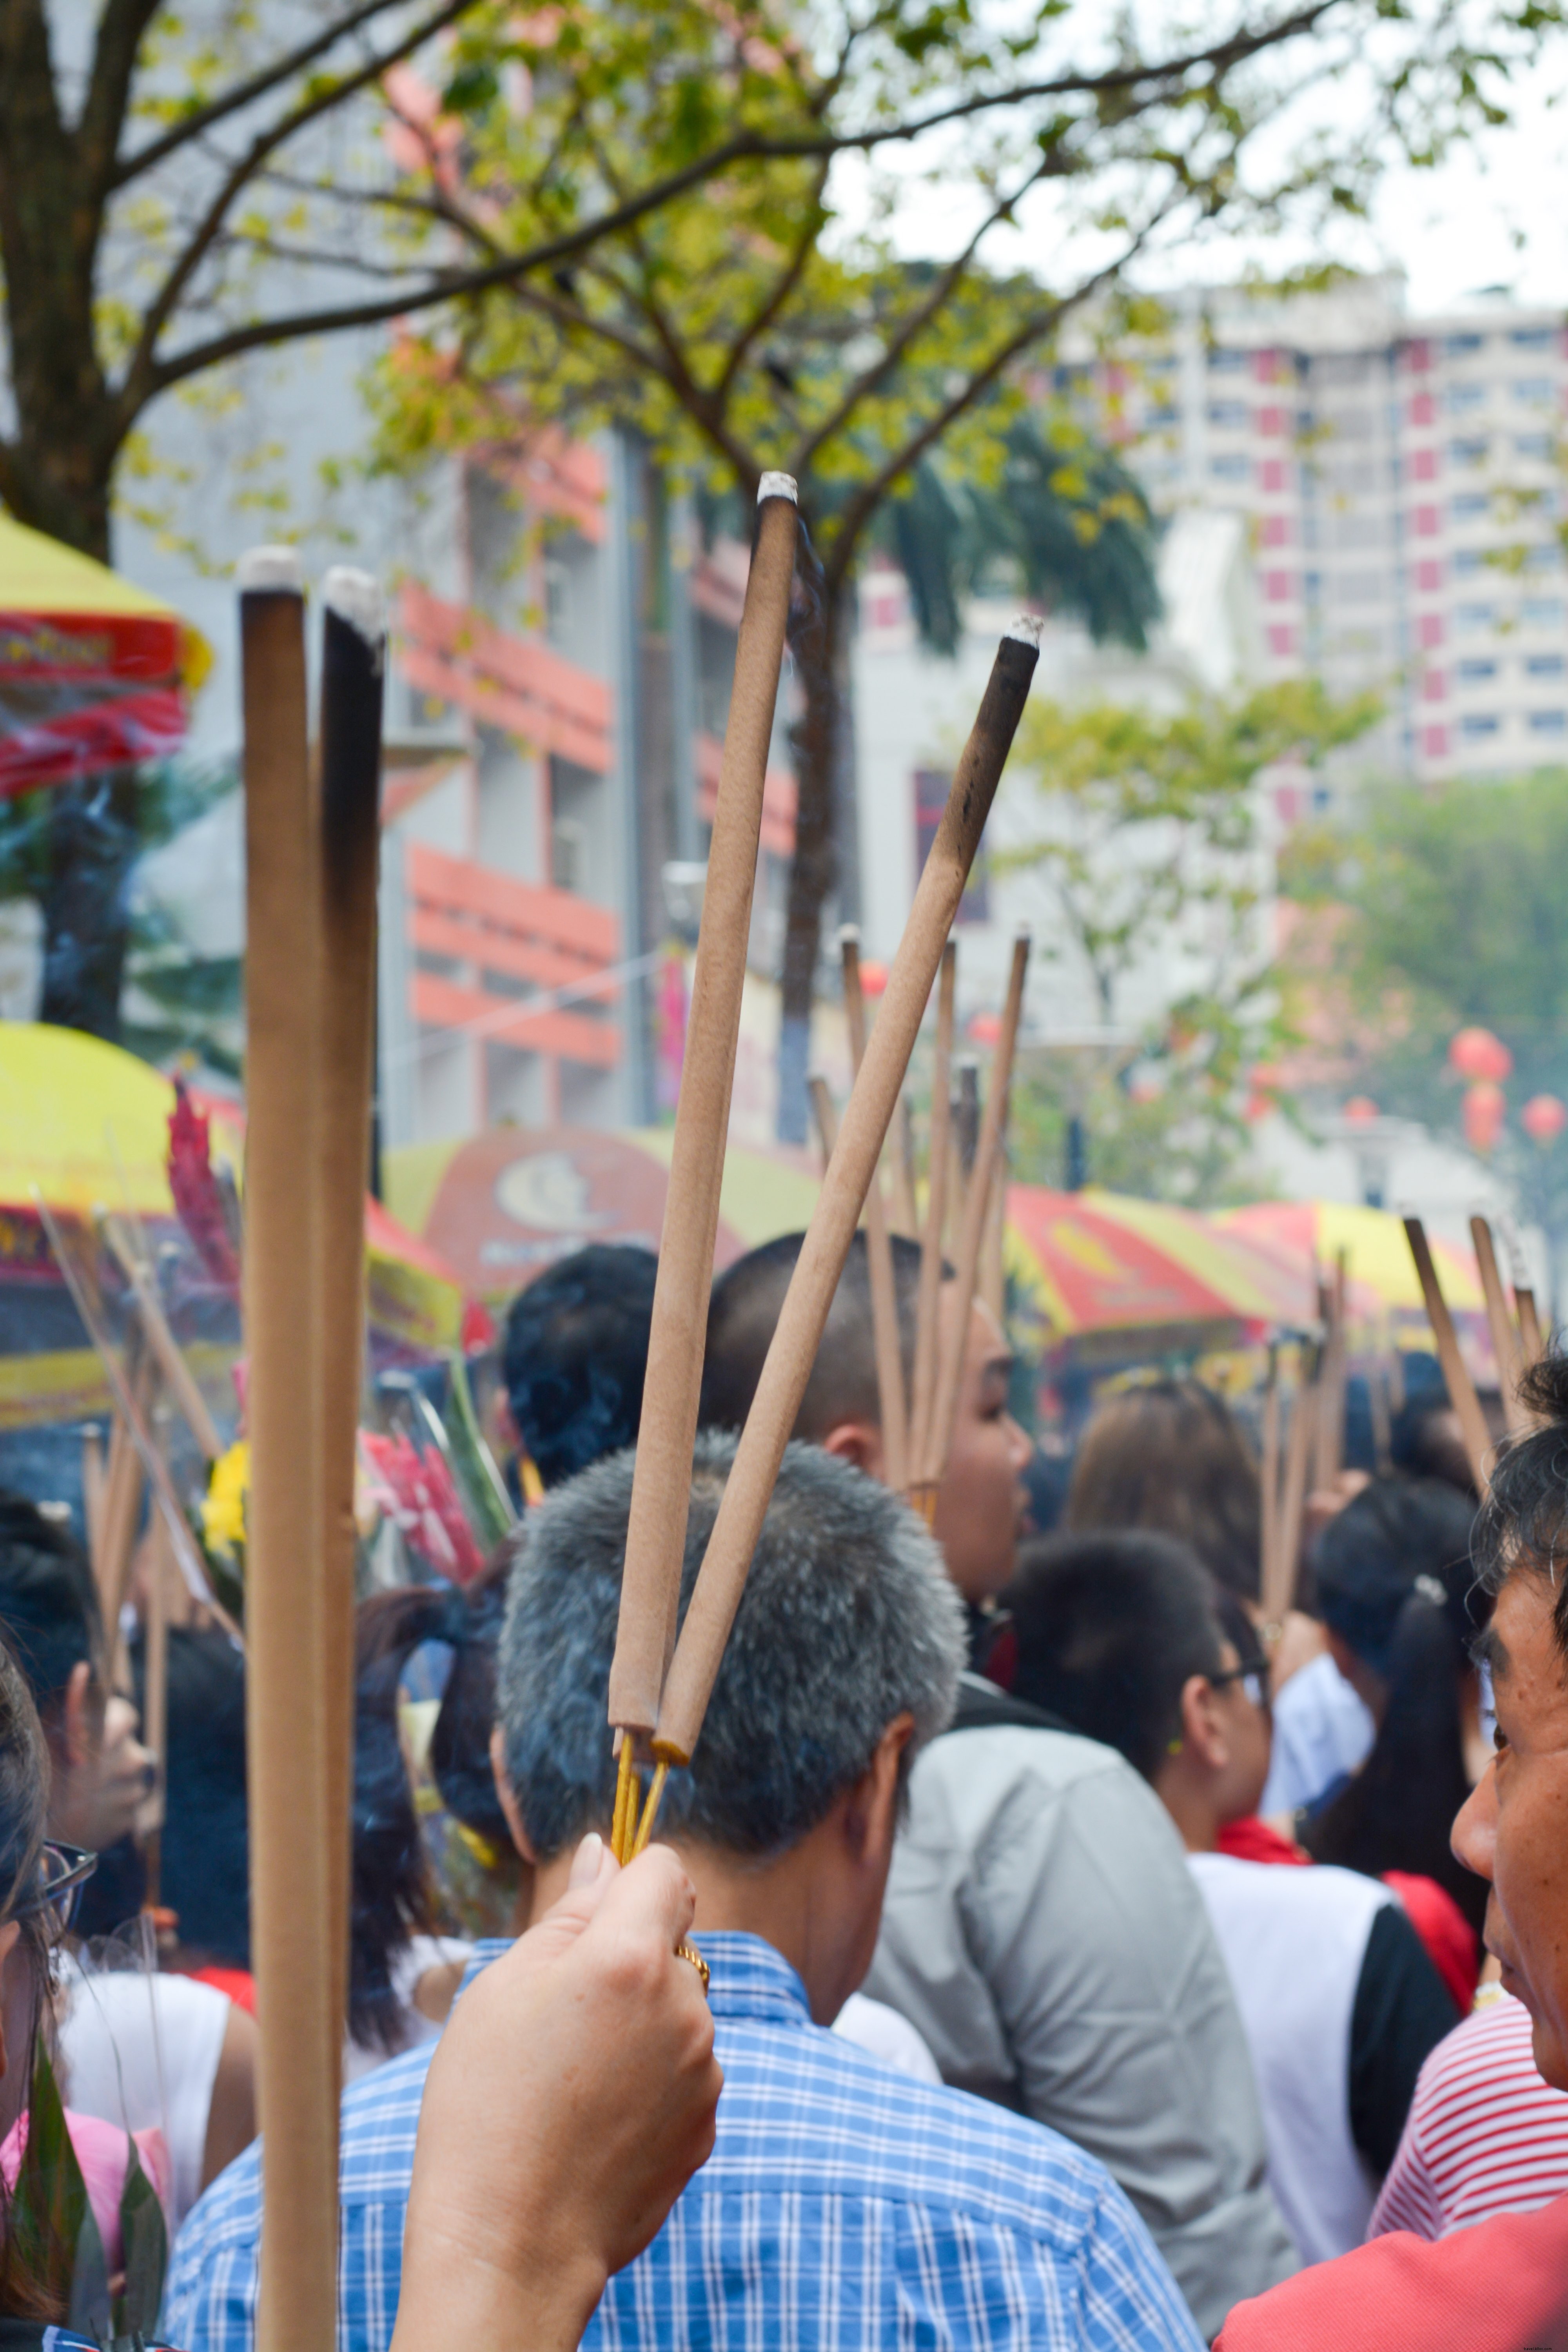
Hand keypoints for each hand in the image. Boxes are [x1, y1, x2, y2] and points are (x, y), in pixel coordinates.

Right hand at [48, 1669, 153, 1853]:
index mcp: (119, 1729)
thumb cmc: (41, 1770)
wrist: (39, 1836)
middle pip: (125, 1749)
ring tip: (79, 1794)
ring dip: (107, 1782)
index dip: (103, 1727)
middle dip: (104, 1757)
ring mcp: (135, 1791)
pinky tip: (84, 1811)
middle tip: (77, 1771)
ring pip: (125, 1778)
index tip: (82, 1744)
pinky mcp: (130, 1819)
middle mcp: (135, 1757)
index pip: (125, 1715)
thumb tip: (83, 1670)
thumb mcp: (49, 1727)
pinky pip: (122, 1807)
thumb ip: (72, 1700)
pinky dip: (106, 1807)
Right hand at [392, 1834, 720, 2351]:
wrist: (509, 2245)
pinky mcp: (706, 2121)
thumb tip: (605, 1852)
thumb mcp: (503, 1988)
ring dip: (641, 2021)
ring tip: (572, 2080)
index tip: (592, 1920)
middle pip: (672, 1940)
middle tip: (561, 2019)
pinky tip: (596, 2119)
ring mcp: (702, 2067)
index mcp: (628, 1957)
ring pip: (678, 2007)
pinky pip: (684, 2068)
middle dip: (628, 1958)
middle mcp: (683, 2004)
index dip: (628, 1883)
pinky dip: (651, 2079)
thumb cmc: (485, 2108)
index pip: (666, 1869)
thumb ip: (569, 1913)